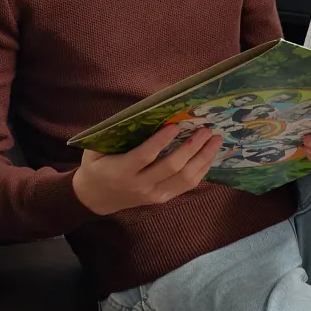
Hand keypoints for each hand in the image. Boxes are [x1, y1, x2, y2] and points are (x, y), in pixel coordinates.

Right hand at [73, 121, 222, 215]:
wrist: (95, 198)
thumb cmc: (96, 166)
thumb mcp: (96, 149)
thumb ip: (115, 134)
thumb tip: (142, 111)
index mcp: (121, 171)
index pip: (145, 156)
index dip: (161, 141)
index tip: (176, 125)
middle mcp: (140, 185)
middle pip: (171, 168)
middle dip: (192, 148)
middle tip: (206, 130)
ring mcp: (153, 195)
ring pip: (184, 179)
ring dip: (203, 159)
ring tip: (215, 141)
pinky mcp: (162, 199)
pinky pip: (186, 186)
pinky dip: (201, 170)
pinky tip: (209, 156)